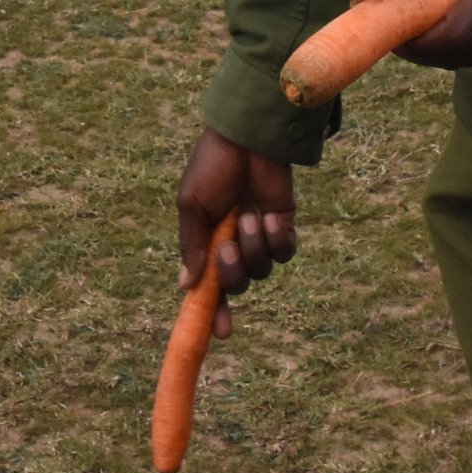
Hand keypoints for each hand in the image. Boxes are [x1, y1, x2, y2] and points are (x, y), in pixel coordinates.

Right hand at [174, 128, 295, 340]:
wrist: (246, 138)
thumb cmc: (212, 166)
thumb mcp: (192, 206)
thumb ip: (192, 246)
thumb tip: (186, 288)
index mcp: (206, 240)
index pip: (210, 286)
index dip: (214, 311)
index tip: (220, 334)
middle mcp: (233, 243)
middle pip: (237, 284)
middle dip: (232, 274)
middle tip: (226, 249)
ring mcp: (259, 235)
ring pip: (262, 270)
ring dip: (255, 248)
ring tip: (250, 216)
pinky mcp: (283, 224)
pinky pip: (285, 252)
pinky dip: (277, 240)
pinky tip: (270, 216)